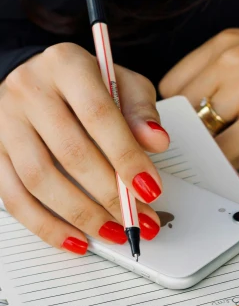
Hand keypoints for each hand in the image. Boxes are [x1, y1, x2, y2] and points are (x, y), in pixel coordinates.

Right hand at [0, 43, 168, 253]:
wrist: (35, 78)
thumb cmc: (85, 84)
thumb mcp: (121, 82)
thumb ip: (140, 111)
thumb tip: (156, 141)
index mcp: (66, 65)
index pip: (98, 115)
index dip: (127, 157)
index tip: (151, 189)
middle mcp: (29, 90)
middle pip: (70, 152)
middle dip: (110, 194)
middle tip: (139, 219)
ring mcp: (6, 122)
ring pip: (40, 180)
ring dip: (82, 215)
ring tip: (113, 232)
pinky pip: (15, 198)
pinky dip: (47, 226)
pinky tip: (76, 240)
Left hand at [159, 28, 238, 167]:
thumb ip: (226, 75)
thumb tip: (200, 113)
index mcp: (226, 44)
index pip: (173, 84)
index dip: (175, 112)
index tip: (183, 127)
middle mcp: (230, 62)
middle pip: (182, 111)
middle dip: (189, 133)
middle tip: (204, 145)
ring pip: (202, 134)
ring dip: (212, 149)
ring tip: (231, 149)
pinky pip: (227, 152)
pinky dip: (231, 162)